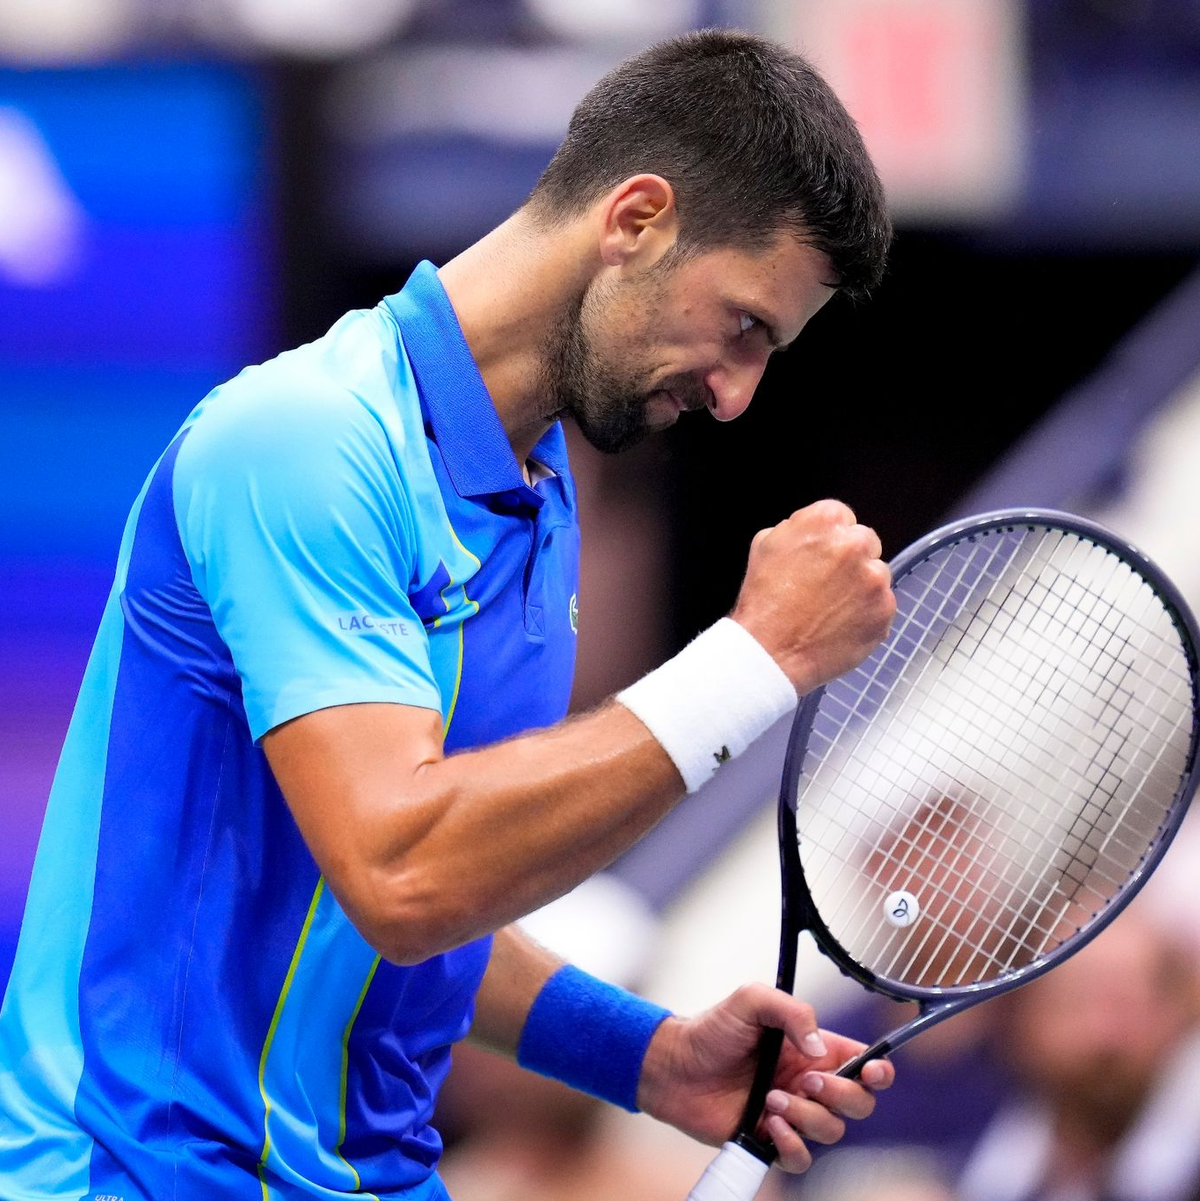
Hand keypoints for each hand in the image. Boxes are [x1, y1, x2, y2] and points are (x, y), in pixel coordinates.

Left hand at [636, 983, 894, 1173]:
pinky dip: (793, 1145)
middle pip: (859, 1103)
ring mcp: (792, 1113)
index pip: (863, 1064)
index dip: (878, 1071)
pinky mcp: (771, 1140)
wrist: (674, 1065)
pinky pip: (802, 1158)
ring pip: (832, 1131)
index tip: (872, 1072)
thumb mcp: (751, 1000)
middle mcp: (808, 1082)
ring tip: (771, 1099)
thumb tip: (820, 1050)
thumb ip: (792, 1012)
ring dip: (808, 1117)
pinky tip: (769, 1125)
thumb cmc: (712, 1029)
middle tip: (806, 1082)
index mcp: (811, 1048)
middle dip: (842, 1095)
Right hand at [731, 499, 893, 694]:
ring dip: (861, 587)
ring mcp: (874, 579)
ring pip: (876, 575)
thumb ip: (796, 528)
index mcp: (825, 521)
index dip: (829, 540)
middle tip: (826, 585)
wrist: (770, 652)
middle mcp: (855, 544)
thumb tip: (813, 532)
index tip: (821, 557)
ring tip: (830, 609)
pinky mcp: (885, 610)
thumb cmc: (765, 603)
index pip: (843, 518)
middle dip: (850, 560)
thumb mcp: (765, 545)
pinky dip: (867, 614)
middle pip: (865, 543)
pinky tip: (840, 624)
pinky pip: (882, 606)